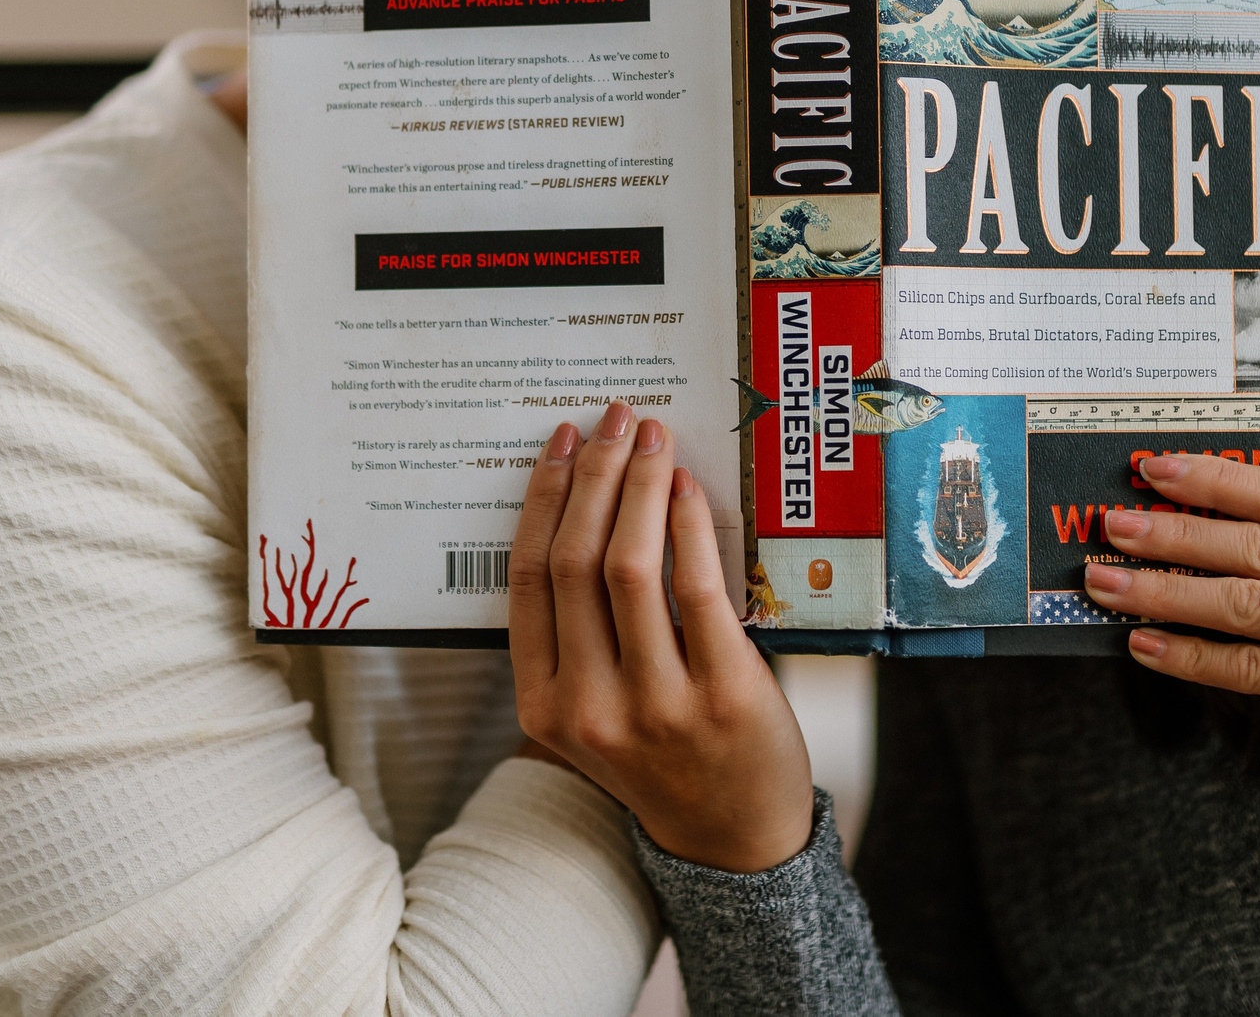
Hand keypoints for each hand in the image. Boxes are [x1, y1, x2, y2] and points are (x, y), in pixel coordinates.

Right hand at [509, 403, 814, 872]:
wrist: (734, 839)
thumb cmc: (663, 758)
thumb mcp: (592, 713)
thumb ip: (577, 636)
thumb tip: (587, 506)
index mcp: (543, 707)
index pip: (525, 581)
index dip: (541, 499)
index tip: (560, 444)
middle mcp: (589, 706)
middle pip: (574, 561)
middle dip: (593, 476)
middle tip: (614, 421)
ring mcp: (656, 704)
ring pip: (629, 568)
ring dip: (639, 487)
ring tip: (652, 440)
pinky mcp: (722, 694)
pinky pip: (696, 591)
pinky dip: (688, 527)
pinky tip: (687, 490)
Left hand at [1081, 454, 1259, 846]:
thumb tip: (1203, 526)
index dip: (1219, 479)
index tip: (1154, 470)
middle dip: (1178, 533)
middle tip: (1114, 524)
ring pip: (1251, 604)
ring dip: (1167, 592)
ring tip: (1107, 583)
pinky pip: (1256, 667)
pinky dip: (1193, 656)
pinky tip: (1147, 644)